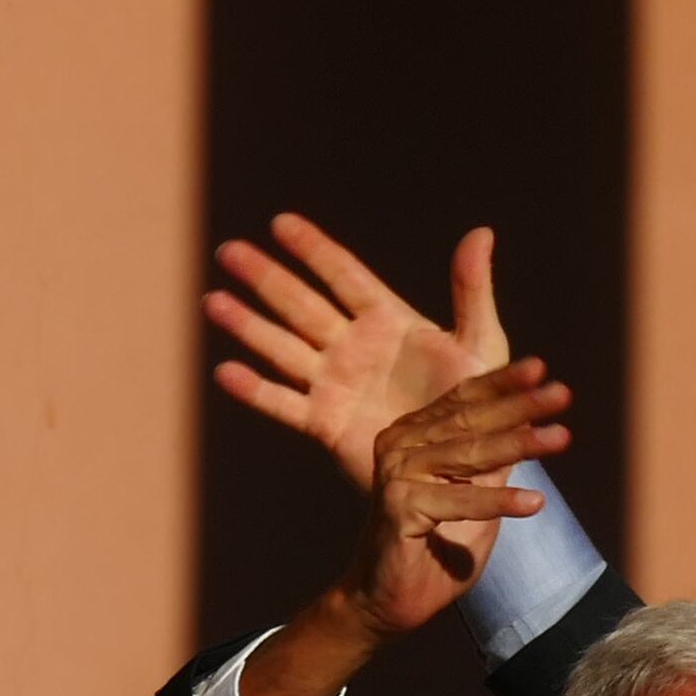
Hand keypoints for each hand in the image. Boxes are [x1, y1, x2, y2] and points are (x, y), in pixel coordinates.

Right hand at [206, 216, 511, 492]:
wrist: (465, 471)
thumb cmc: (483, 406)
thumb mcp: (481, 347)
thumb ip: (473, 291)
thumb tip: (480, 233)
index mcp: (389, 322)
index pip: (344, 276)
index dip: (313, 250)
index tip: (280, 224)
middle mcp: (354, 347)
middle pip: (301, 305)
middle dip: (265, 278)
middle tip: (228, 252)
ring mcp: (336, 384)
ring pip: (283, 347)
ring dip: (248, 325)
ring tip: (212, 301)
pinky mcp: (326, 423)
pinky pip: (284, 403)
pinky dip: (256, 390)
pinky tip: (225, 372)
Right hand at [228, 358, 574, 695]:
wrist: (387, 604)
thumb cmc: (433, 553)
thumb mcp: (474, 502)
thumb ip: (491, 470)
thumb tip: (530, 432)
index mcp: (415, 435)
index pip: (464, 401)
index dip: (503, 383)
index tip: (543, 370)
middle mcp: (401, 445)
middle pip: (470, 419)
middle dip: (522, 406)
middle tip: (563, 394)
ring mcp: (396, 473)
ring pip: (469, 454)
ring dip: (520, 445)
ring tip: (562, 438)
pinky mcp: (398, 507)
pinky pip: (459, 501)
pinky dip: (498, 502)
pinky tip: (535, 503)